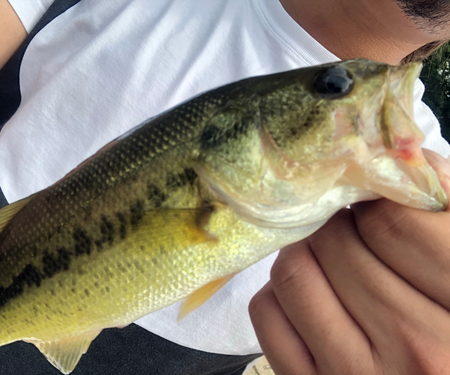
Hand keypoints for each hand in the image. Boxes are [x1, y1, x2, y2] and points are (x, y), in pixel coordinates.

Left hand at [249, 150, 449, 374]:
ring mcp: (357, 374)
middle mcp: (418, 348)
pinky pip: (267, 314)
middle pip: (337, 242)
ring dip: (303, 253)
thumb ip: (445, 209)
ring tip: (325, 260)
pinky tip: (306, 297)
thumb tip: (399, 159)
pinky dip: (277, 293)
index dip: (375, 202)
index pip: (392, 222)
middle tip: (346, 229)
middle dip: (336, 224)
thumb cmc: (448, 328)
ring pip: (292, 271)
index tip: (372, 203)